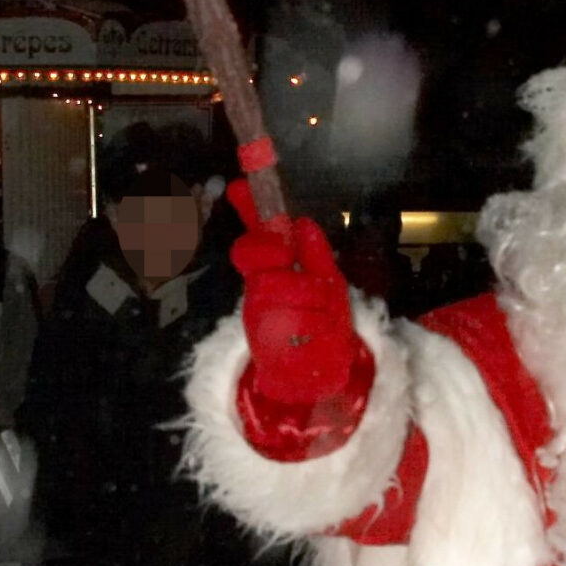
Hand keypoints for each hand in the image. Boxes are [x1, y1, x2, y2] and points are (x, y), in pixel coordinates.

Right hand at [229, 180, 368, 407]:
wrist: (319, 379)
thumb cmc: (323, 325)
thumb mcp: (327, 283)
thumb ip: (314, 255)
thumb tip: (301, 223)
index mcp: (272, 273)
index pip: (254, 240)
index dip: (247, 211)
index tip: (238, 185)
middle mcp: (259, 291)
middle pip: (254, 258)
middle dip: (273, 253)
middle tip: (291, 261)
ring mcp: (258, 318)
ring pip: (274, 288)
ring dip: (306, 295)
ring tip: (321, 312)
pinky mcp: (264, 346)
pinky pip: (287, 322)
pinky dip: (311, 326)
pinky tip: (315, 334)